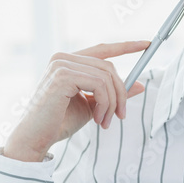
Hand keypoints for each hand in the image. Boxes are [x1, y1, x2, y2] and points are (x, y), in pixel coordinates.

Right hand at [3, 41, 151, 161]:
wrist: (36, 138)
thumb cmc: (60, 122)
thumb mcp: (94, 106)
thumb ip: (113, 94)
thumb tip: (140, 84)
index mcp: (68, 62)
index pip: (102, 49)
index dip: (126, 46)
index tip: (147, 44)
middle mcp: (63, 58)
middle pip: (109, 66)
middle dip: (121, 93)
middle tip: (120, 116)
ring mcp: (61, 65)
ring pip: (106, 77)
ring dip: (113, 103)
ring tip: (105, 121)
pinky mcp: (62, 76)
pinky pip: (99, 85)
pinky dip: (105, 104)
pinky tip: (97, 118)